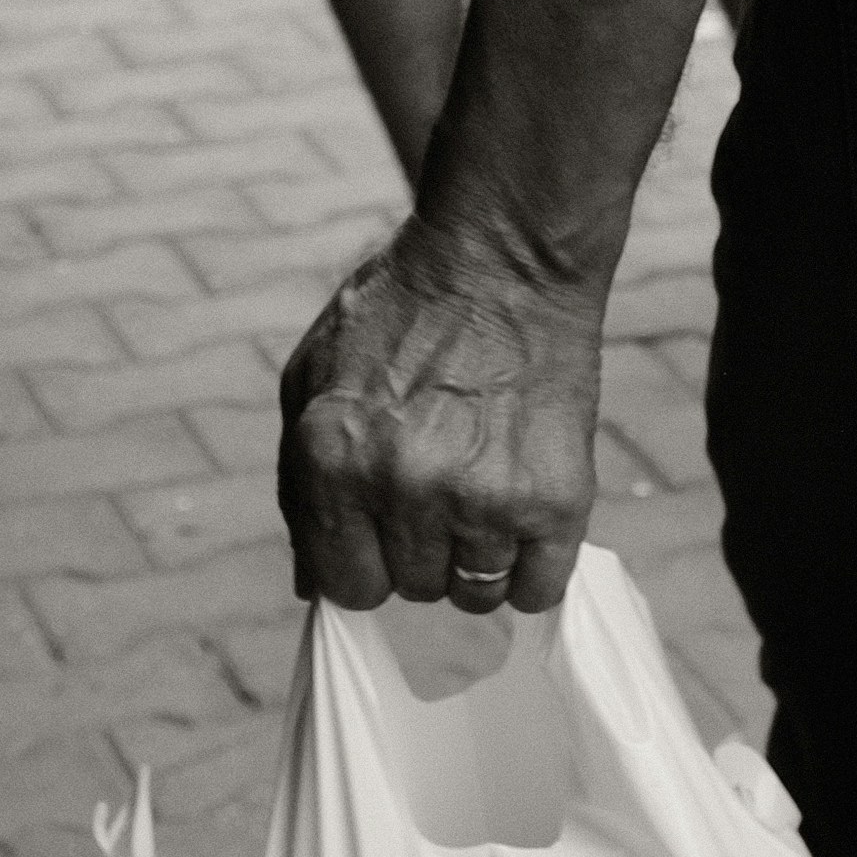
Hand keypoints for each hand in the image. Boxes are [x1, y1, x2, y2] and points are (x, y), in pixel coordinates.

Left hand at [279, 231, 607, 611]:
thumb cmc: (400, 316)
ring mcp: (484, 498)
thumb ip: (300, 486)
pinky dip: (532, 568)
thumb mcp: (314, 382)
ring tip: (483, 494)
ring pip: (476, 594)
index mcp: (333, 461)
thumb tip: (306, 582)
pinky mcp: (556, 498)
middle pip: (414, 589)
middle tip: (440, 487)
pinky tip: (523, 521)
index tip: (383, 537)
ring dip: (477, 558)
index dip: (364, 564)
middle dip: (420, 549)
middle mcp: (405, 487)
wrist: (503, 261)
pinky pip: (541, 589)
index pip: (346, 585)